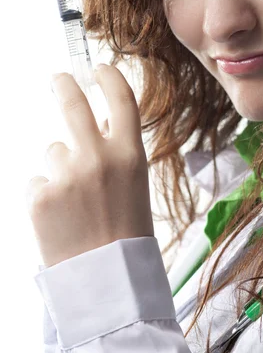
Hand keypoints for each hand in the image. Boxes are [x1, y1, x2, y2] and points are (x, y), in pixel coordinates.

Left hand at [26, 64, 153, 267]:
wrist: (108, 282)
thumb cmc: (126, 233)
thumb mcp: (135, 184)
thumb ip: (117, 152)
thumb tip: (97, 124)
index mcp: (131, 155)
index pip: (121, 99)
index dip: (108, 78)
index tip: (98, 70)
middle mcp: (99, 157)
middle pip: (74, 104)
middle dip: (64, 85)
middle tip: (59, 79)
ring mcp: (67, 175)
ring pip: (54, 151)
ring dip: (60, 167)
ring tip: (74, 202)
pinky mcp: (40, 196)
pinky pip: (38, 181)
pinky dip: (46, 194)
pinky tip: (59, 218)